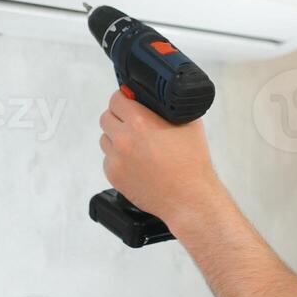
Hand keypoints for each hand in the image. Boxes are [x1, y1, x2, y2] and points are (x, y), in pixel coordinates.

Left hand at [98, 89, 219, 222]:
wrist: (189, 198)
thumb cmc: (191, 163)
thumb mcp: (188, 123)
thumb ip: (167, 107)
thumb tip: (156, 98)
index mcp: (139, 122)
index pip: (116, 99)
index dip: (123, 99)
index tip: (128, 102)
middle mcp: (124, 139)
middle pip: (106, 118)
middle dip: (118, 118)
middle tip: (132, 124)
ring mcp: (116, 159)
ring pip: (105, 139)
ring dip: (116, 138)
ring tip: (136, 146)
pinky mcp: (114, 176)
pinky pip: (108, 159)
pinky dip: (118, 159)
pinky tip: (136, 163)